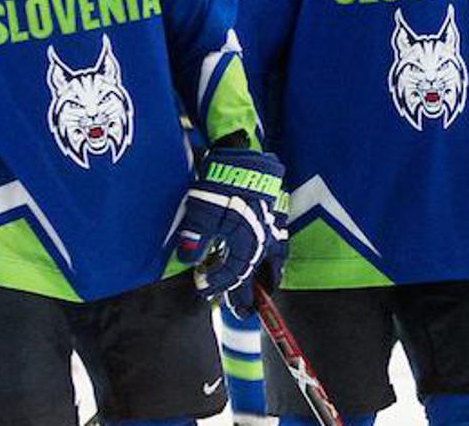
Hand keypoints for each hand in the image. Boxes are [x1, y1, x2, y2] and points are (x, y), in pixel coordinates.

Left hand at [176, 148, 286, 315]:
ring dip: (267, 278)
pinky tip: (275, 260)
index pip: (231, 273)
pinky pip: (281, 245)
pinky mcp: (278, 215)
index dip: (216, 284)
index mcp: (244, 243)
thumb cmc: (222, 182)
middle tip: (242, 313)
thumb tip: (187, 259)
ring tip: (266, 290)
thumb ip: (195, 237)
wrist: (246, 156)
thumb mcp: (202, 209)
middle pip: (254, 274)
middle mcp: (262, 240)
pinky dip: (277, 259)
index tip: (203, 288)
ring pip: (273, 262)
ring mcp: (273, 228)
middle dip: (246, 294)